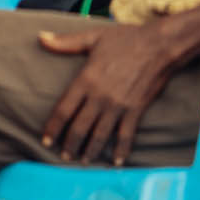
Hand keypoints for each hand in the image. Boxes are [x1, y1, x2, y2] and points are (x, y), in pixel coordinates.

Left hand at [40, 21, 184, 163]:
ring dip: (90, 150)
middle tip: (63, 157)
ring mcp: (118, 105)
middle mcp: (99, 97)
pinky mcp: (136, 110)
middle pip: (79, 127)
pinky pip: (126, 134)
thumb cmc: (124, 40)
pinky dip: (120, 149)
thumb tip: (40, 37)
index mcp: (85, 80)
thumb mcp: (92, 38)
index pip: (63, 110)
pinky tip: (116, 162)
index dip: (53, 128)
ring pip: (100, 134)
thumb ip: (65, 43)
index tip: (45, 140)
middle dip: (70, 144)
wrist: (159, 46)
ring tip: (83, 161)